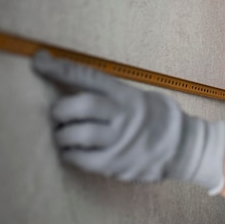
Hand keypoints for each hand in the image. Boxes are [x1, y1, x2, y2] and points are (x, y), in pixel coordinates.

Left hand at [31, 51, 224, 193]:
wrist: (185, 148)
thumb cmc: (162, 120)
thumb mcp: (144, 97)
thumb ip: (116, 94)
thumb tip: (81, 87)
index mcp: (127, 96)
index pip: (88, 77)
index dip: (60, 68)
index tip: (39, 60)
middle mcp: (122, 116)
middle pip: (78, 106)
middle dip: (60, 110)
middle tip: (60, 114)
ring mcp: (117, 141)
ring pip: (75, 134)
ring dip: (62, 135)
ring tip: (65, 135)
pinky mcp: (114, 163)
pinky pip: (80, 158)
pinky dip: (70, 154)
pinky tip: (74, 151)